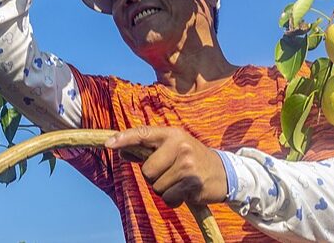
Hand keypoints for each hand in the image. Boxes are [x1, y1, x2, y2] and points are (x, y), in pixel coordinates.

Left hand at [105, 126, 228, 207]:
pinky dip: (173, 199)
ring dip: (164, 189)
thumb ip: (146, 149)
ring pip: (156, 186)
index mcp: (172, 134)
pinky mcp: (193, 183)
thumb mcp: (171, 147)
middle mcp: (179, 146)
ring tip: (178, 181)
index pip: (143, 133)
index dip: (124, 139)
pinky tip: (184, 191)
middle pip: (147, 170)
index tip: (108, 144)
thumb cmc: (191, 158)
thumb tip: (120, 150)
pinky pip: (168, 198)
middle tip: (169, 173)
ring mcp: (187, 164)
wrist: (224, 172)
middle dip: (153, 177)